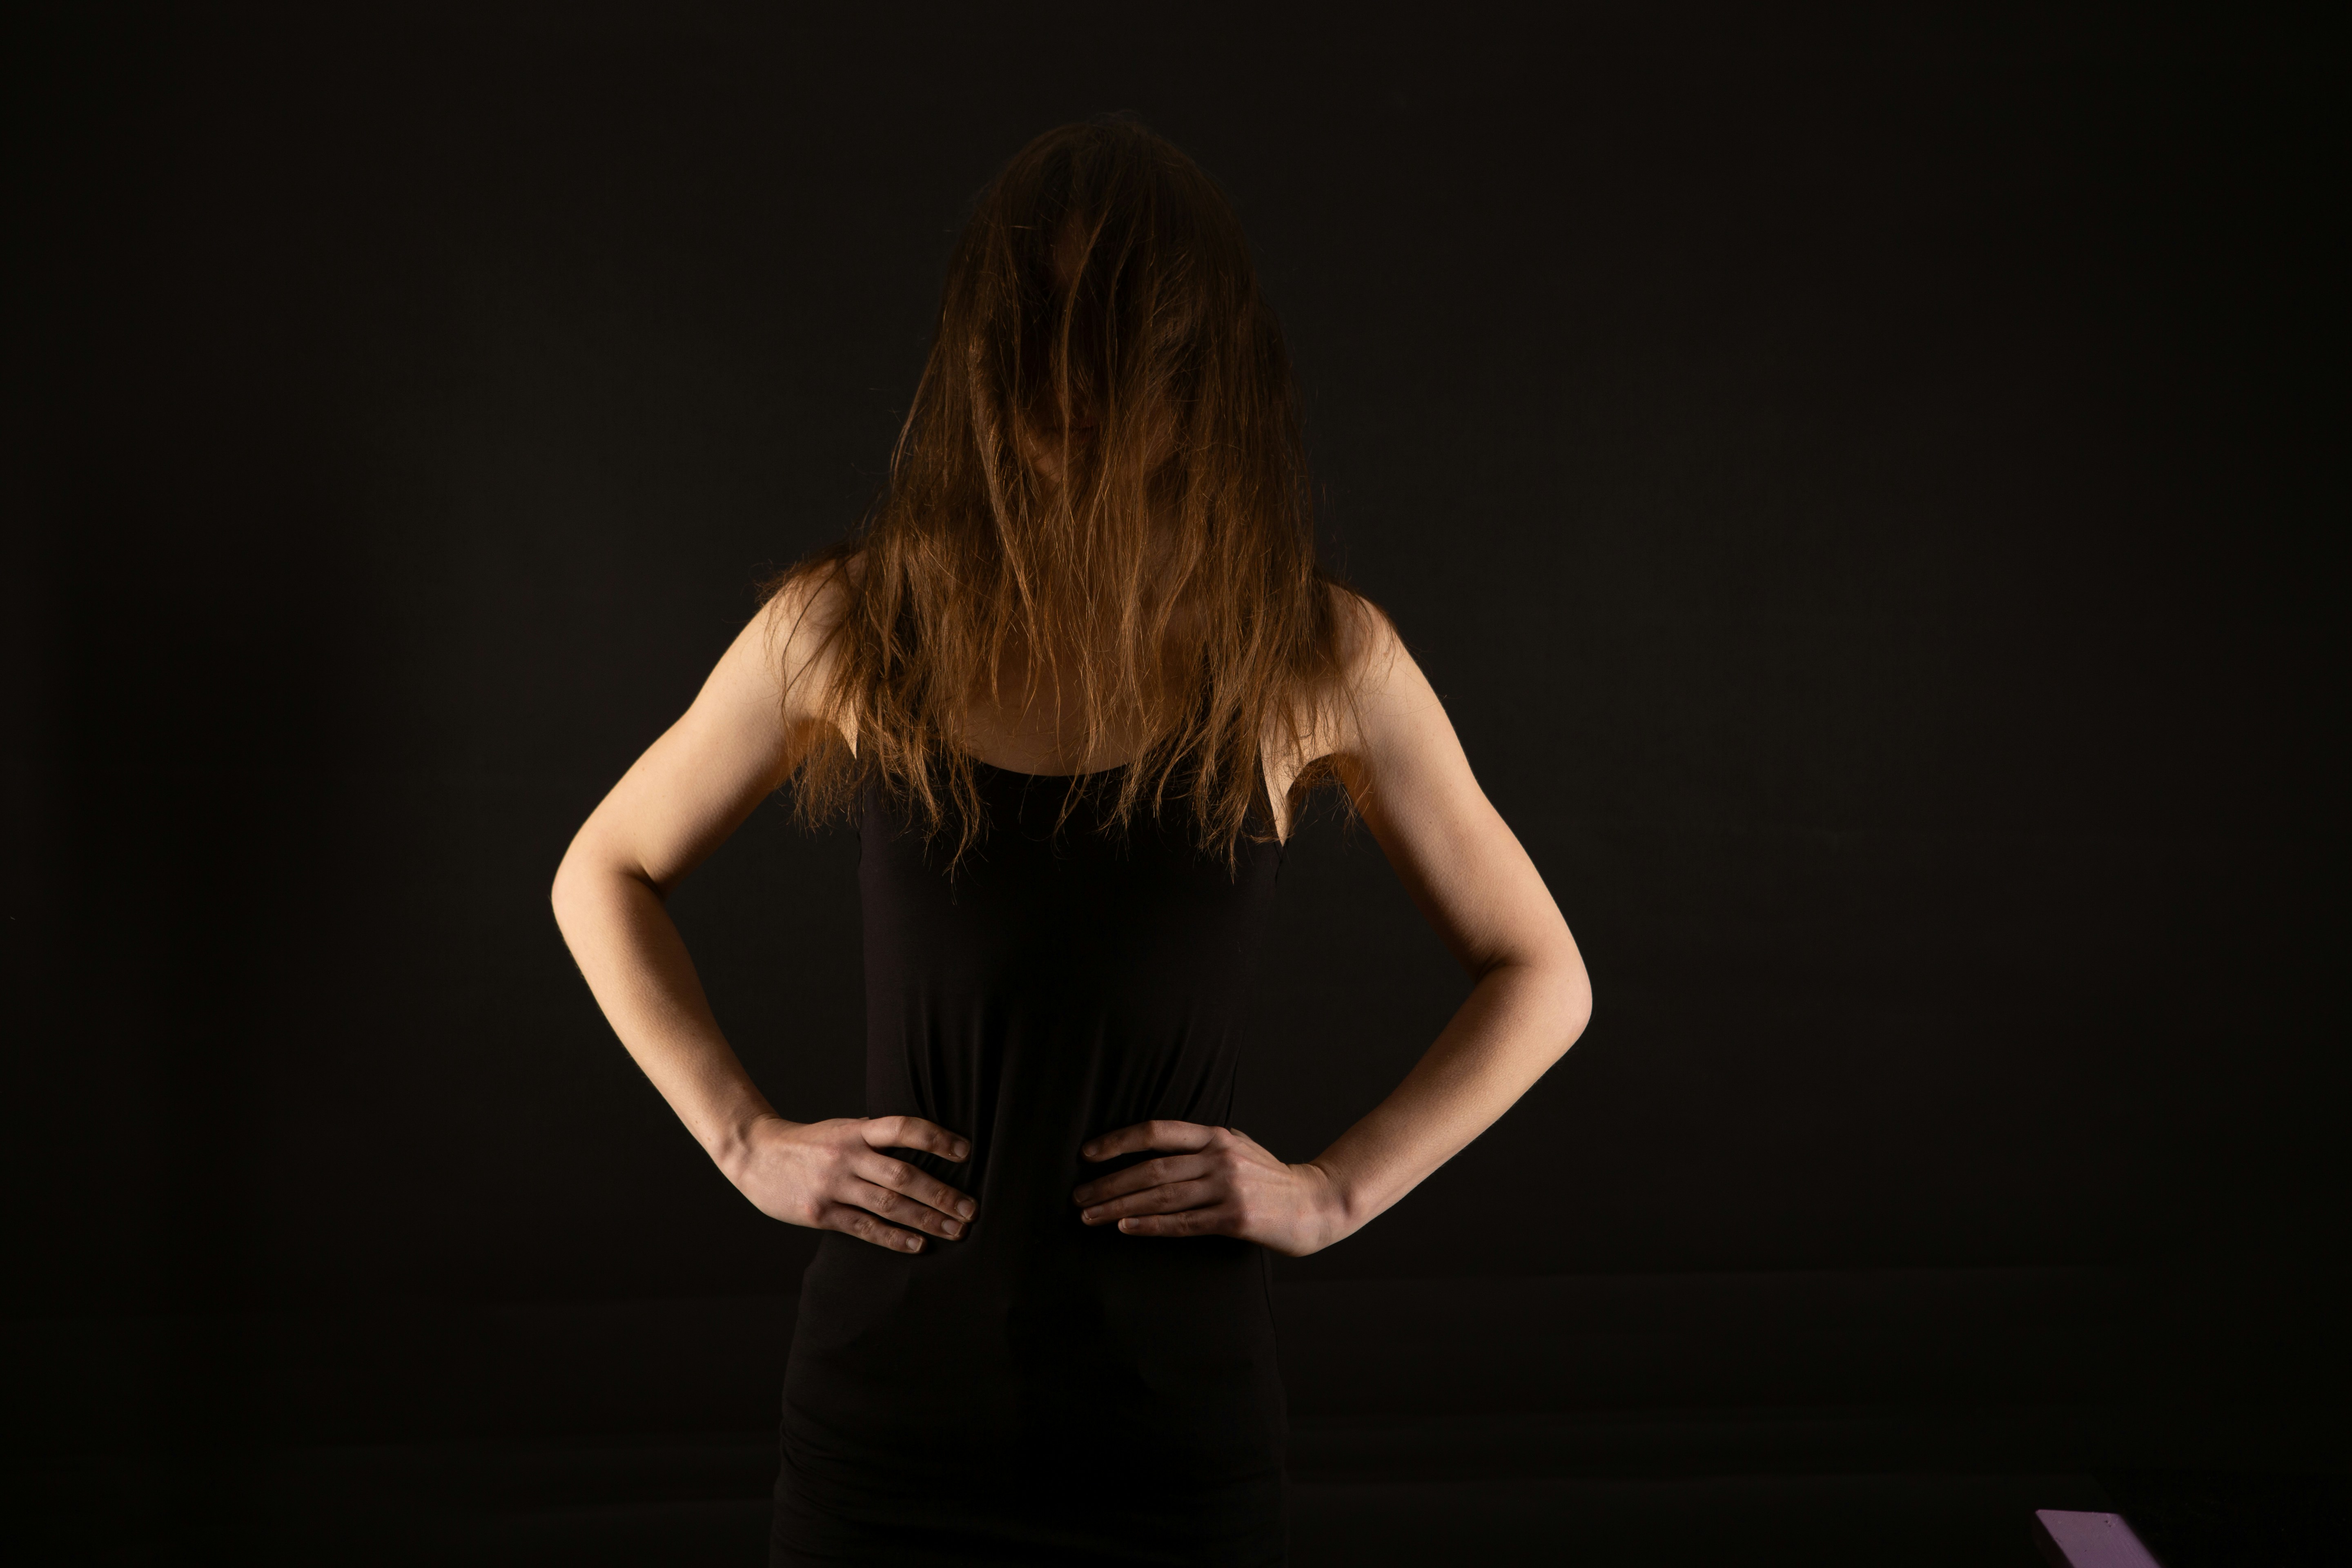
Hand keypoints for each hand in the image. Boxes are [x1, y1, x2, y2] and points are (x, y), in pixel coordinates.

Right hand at [729, 1114, 975, 1252]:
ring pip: (888, 1205)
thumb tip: (924, 1149)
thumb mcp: (843, 1129)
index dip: (936, 1138)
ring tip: (956, 1229)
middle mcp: (846, 1156)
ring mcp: (832, 1186)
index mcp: (856, 1131)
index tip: (966, 1151)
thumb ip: (876, 1139)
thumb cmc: (811, 1144)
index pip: (903, 1129)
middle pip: (903, 1175)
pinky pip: (864, 1228)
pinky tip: (918, 1245)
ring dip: (927, 1219)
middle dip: (941, 1194)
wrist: (756, 1155)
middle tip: (972, 1209)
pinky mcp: (820, 1213)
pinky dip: (894, 1238)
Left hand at [1072, 1120, 1345, 1256]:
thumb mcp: (1237, 1147)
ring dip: (1118, 1206)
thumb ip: (1201, 1146)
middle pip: (1151, 1168)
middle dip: (1108, 1182)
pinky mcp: (1235, 1218)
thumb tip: (1153, 1149)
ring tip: (1088, 1215)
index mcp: (1215, 1135)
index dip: (1118, 1142)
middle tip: (1076, 1196)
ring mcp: (1228, 1188)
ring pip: (1161, 1196)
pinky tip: (1124, 1227)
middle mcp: (1219, 1157)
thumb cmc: (1269, 1178)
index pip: (1156, 1131)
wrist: (1315, 1204)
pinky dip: (1150, 1225)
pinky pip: (1182, 1223)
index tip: (1087, 1154)